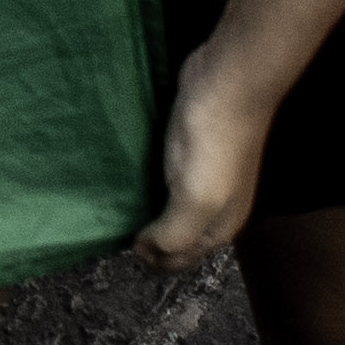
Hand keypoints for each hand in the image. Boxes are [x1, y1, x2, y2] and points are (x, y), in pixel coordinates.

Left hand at [134, 41, 271, 265]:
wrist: (229, 83)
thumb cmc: (215, 144)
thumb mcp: (195, 201)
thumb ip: (173, 235)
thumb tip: (145, 250)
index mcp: (219, 228)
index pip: (182, 261)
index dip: (153, 259)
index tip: (124, 245)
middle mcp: (215, 208)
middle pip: (177, 238)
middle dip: (150, 241)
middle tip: (116, 229)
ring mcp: (203, 178)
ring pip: (170, 207)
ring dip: (146, 212)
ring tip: (115, 208)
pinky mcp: (189, 151)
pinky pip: (164, 178)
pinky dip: (145, 184)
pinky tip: (127, 178)